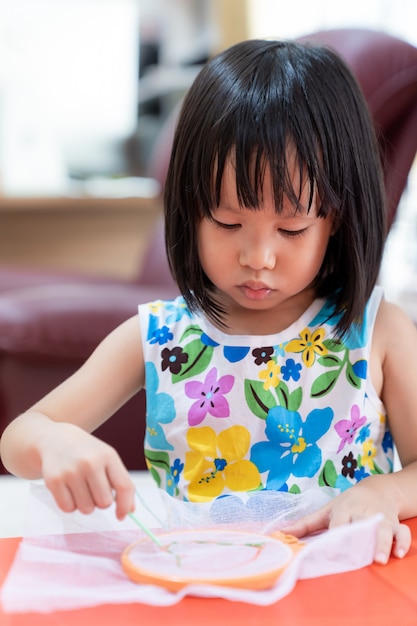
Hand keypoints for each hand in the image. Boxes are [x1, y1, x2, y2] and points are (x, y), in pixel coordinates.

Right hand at [40, 423, 135, 519]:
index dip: (125, 505)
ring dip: (85, 504)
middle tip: (94, 489)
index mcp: (108, 455)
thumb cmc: (87, 452)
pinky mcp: (54, 480)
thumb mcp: (107, 458)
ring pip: (86, 509)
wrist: (56, 438)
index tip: (121, 515)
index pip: (124, 486)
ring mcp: (71, 471)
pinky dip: (70, 504)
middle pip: (104, 503)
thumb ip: (121, 482)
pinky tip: (68, 489)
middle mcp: (90, 462)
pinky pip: (68, 508)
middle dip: (101, 501)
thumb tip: (130, 510)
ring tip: (81, 487)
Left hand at [281, 475, 410, 563]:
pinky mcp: (395, 524)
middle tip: (355, 557)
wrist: (377, 489)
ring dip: (381, 543)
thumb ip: (305, 525)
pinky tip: (399, 554)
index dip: (335, 536)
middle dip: (359, 540)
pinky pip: (402, 532)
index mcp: (343, 510)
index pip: (338, 523)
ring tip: (379, 559)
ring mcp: (380, 518)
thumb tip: (280, 534)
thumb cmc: (347, 504)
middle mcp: (362, 513)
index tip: (330, 550)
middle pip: (360, 525)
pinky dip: (402, 542)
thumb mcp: (326, 511)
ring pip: (383, 529)